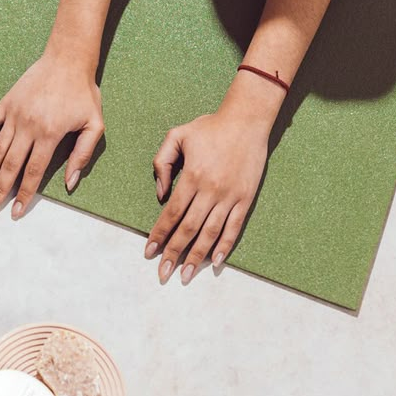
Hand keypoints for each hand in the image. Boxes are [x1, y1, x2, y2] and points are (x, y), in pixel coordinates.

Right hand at [0, 51, 104, 219]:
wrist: (67, 58)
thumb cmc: (83, 92)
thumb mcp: (94, 124)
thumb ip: (82, 154)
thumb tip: (70, 183)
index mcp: (50, 134)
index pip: (33, 172)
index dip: (24, 194)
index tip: (14, 212)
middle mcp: (28, 126)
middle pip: (10, 166)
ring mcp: (14, 114)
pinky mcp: (6, 103)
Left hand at [145, 109, 267, 283]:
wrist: (246, 120)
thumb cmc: (209, 127)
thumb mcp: (177, 135)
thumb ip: (161, 162)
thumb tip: (160, 194)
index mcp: (192, 175)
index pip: (172, 213)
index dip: (160, 234)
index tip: (149, 251)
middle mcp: (211, 190)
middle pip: (189, 229)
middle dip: (174, 253)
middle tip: (163, 273)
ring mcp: (230, 196)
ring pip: (210, 233)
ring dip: (197, 256)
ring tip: (185, 275)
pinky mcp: (245, 198)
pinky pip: (234, 227)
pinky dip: (224, 246)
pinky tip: (215, 262)